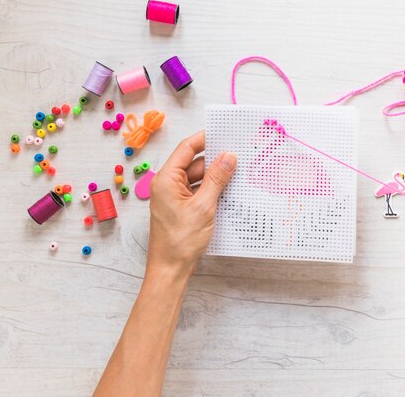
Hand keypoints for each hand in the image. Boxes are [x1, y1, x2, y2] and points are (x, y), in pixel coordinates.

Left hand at [146, 131, 236, 281]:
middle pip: (194, 164)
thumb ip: (217, 179)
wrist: (171, 269)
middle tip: (238, 158)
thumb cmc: (180, 241)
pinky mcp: (181, 208)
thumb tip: (228, 157)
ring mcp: (174, 197)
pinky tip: (227, 193)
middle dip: (215, 161)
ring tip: (237, 177)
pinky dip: (212, 191)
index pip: (186, 149)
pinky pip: (198, 192)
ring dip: (215, 178)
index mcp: (166, 179)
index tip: (223, 134)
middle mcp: (167, 185)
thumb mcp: (204, 206)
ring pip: (198, 179)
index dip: (205, 139)